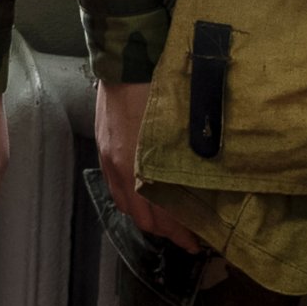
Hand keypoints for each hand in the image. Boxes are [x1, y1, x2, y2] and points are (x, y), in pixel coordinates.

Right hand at [95, 80, 200, 252]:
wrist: (126, 61)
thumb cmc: (159, 92)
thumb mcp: (179, 129)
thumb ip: (185, 162)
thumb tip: (204, 187)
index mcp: (139, 168)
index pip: (159, 216)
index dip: (178, 234)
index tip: (196, 244)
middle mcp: (119, 169)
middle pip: (139, 216)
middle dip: (163, 230)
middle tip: (186, 235)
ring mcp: (107, 158)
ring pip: (124, 204)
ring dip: (145, 217)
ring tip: (167, 218)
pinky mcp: (103, 147)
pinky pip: (115, 186)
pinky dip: (131, 198)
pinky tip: (145, 193)